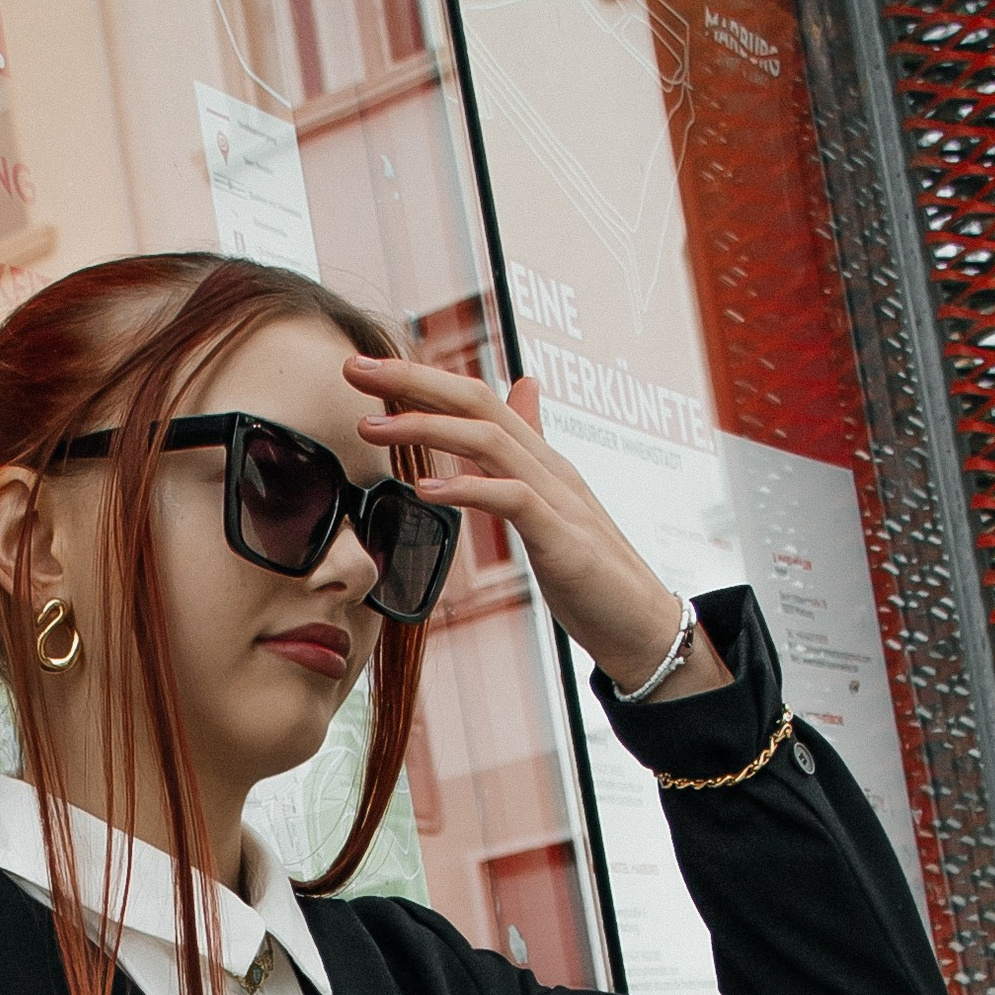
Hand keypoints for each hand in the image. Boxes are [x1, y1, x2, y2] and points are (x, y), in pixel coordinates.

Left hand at [344, 354, 728, 692]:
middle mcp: (548, 466)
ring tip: (373, 428)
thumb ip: (531, 447)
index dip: (421, 379)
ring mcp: (558, 498)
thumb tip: (524, 387)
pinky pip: (513, 498)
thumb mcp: (552, 500)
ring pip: (490, 438)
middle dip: (414, 380)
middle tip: (354, 369)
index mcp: (539, 458)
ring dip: (427, 426)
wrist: (640, 625)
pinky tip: (425, 489)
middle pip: (479, 401)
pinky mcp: (562, 538)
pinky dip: (467, 487)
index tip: (365, 370)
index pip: (477, 398)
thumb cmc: (591, 571)